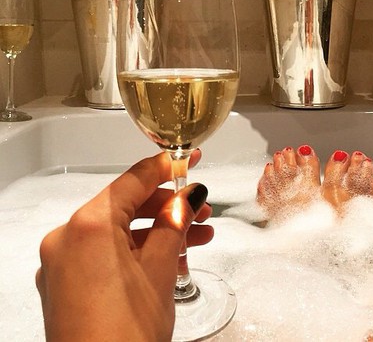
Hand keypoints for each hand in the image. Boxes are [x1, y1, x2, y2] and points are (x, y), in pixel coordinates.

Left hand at [36, 151, 212, 341]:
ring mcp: (62, 263)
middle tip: (201, 207)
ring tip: (197, 235)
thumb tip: (189, 196)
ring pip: (119, 231)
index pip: (134, 179)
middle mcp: (66, 238)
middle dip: (168, 205)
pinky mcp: (66, 284)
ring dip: (158, 230)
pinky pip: (106, 253)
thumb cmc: (127, 334)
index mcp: (87, 225)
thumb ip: (175, 222)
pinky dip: (137, 250)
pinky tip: (170, 257)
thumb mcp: (161, 268)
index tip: (191, 158)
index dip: (168, 165)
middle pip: (126, 205)